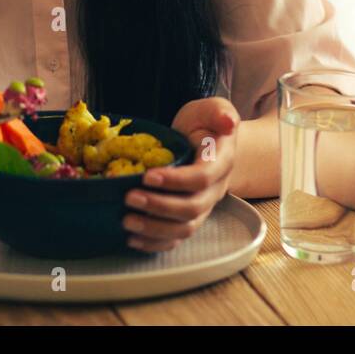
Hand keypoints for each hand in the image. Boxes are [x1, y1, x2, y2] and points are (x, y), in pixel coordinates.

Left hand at [122, 97, 238, 252]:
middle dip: (159, 207)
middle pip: (193, 208)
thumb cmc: (205, 124)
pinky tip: (132, 238)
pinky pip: (175, 240)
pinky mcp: (188, 219)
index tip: (147, 176)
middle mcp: (215, 190)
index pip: (202, 178)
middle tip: (129, 198)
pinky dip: (154, 243)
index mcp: (221, 163)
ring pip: (184, 229)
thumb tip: (228, 122)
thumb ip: (218, 112)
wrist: (209, 142)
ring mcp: (203, 207)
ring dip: (154, 229)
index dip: (176, 181)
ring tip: (127, 220)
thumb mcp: (210, 109)